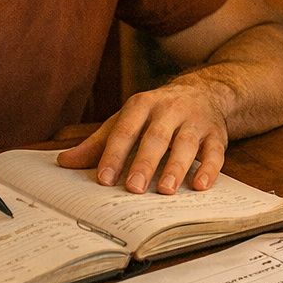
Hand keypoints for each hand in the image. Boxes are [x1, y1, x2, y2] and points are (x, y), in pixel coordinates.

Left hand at [57, 80, 230, 193]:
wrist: (205, 92)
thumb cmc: (157, 113)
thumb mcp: (128, 120)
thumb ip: (99, 143)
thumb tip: (65, 162)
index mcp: (143, 104)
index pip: (126, 129)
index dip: (114, 154)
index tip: (103, 179)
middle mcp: (170, 109)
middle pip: (157, 137)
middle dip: (145, 162)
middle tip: (133, 188)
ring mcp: (196, 120)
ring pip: (187, 143)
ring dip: (176, 166)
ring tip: (165, 190)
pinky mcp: (217, 133)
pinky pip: (216, 152)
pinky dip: (209, 168)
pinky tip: (199, 185)